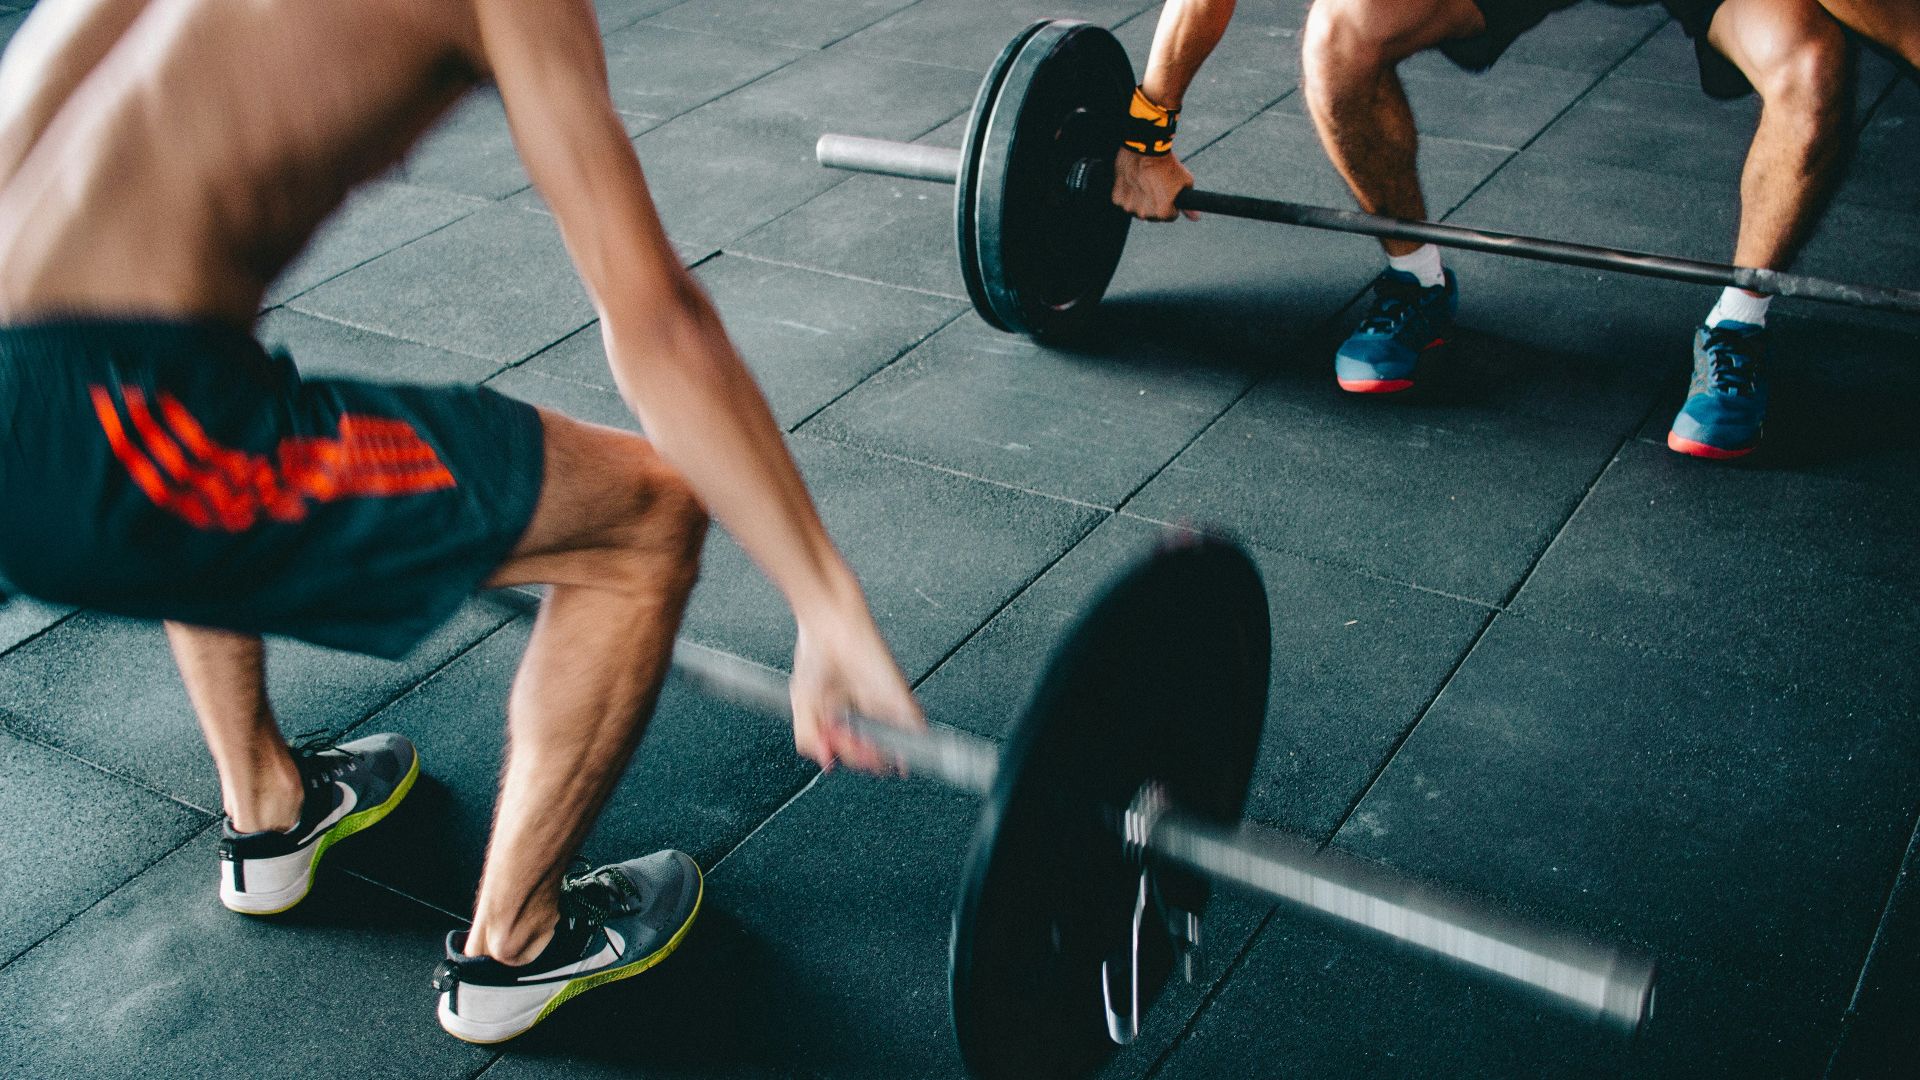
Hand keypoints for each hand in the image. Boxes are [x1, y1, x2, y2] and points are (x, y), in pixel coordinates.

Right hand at [788, 599, 923, 774]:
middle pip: (872, 750)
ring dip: (882, 755)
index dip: (844, 756)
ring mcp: (884, 704)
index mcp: (844, 716)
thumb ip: (808, 736)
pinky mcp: (898, 693)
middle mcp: (866, 712)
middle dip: (859, 757)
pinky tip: (905, 754)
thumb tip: (825, 761)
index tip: (833, 754)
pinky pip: (913, 723)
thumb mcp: (802, 704)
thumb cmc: (816, 654)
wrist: (830, 625)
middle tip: (845, 746)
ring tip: (868, 752)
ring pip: (892, 743)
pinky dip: (913, 743)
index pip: (851, 749)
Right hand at [1112, 149, 1199, 222]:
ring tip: (1145, 182)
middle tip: (1157, 185)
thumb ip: (1190, 205)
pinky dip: (1129, 193)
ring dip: (1141, 200)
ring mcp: (1129, 206)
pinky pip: (1125, 200)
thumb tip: (1195, 218)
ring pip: (1137, 208)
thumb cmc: (1167, 164)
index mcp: (1162, 213)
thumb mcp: (1185, 182)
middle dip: (1155, 203)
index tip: (1169, 192)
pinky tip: (1135, 180)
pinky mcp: (1117, 198)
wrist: (1146, 148)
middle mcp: (1144, 213)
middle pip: (1152, 215)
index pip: (1170, 216)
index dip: (1172, 203)